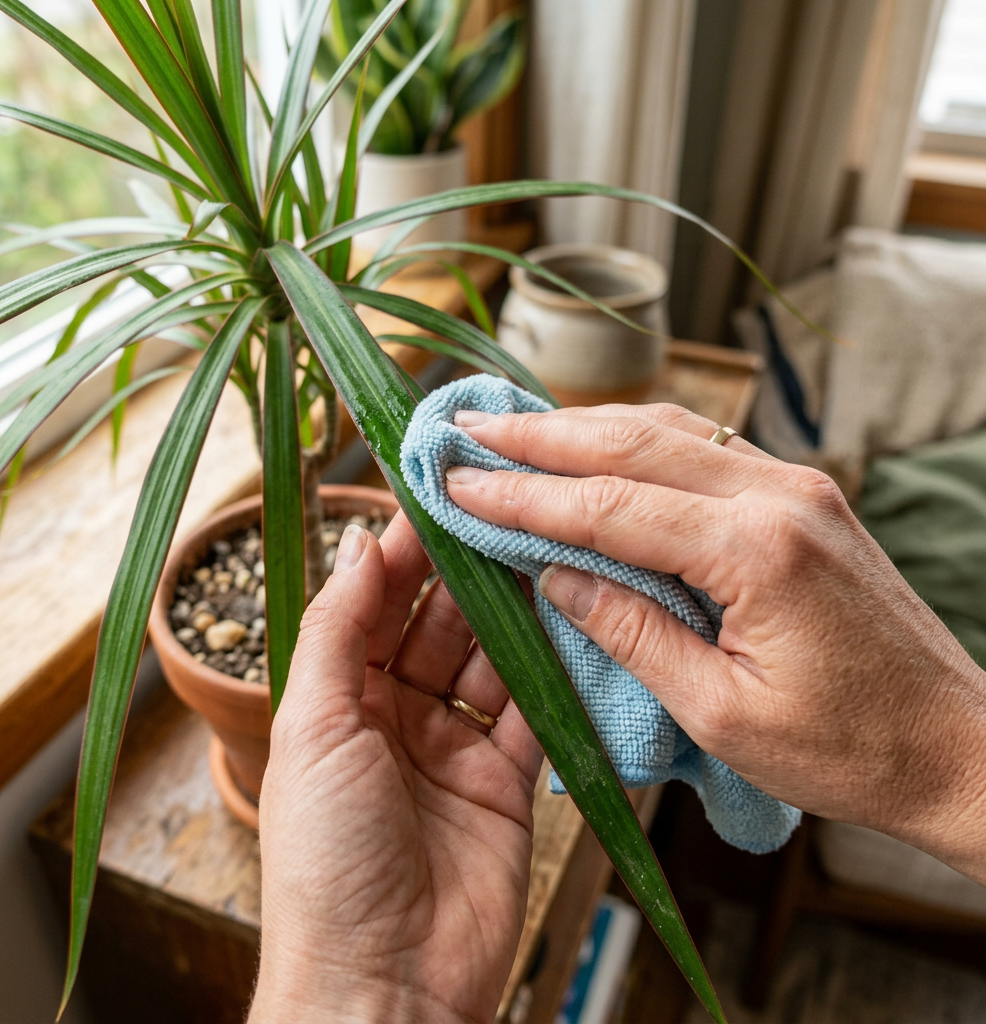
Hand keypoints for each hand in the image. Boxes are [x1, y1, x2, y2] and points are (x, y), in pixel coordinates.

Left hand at [249, 513, 541, 1023]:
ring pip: (488, 660)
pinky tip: (565, 623)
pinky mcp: (507, 782)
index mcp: (335, 703)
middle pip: (435, 625)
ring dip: (509, 614)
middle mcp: (394, 718)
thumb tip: (359, 537)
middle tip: (500, 516)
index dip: (402, 553)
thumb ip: (337, 629)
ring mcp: (453, 748)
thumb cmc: (326, 861)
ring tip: (538, 554)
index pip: (373, 606)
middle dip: (463, 574)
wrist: (386, 988)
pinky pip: (530, 712)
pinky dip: (548, 672)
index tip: (435, 497)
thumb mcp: (311, 728)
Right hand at [445, 403, 985, 881]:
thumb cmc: (848, 750)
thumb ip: (631, 634)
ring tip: (514, 429)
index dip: (524, 495)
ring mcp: (797, 486)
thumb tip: (553, 576)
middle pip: (634, 442)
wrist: (957, 746)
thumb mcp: (722, 713)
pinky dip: (636, 441)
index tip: (458, 482)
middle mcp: (779, 495)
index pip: (609, 506)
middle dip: (540, 436)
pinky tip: (595, 447)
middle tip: (467, 429)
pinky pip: (703, 450)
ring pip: (670, 430)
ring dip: (585, 427)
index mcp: (757, 551)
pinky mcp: (803, 496)